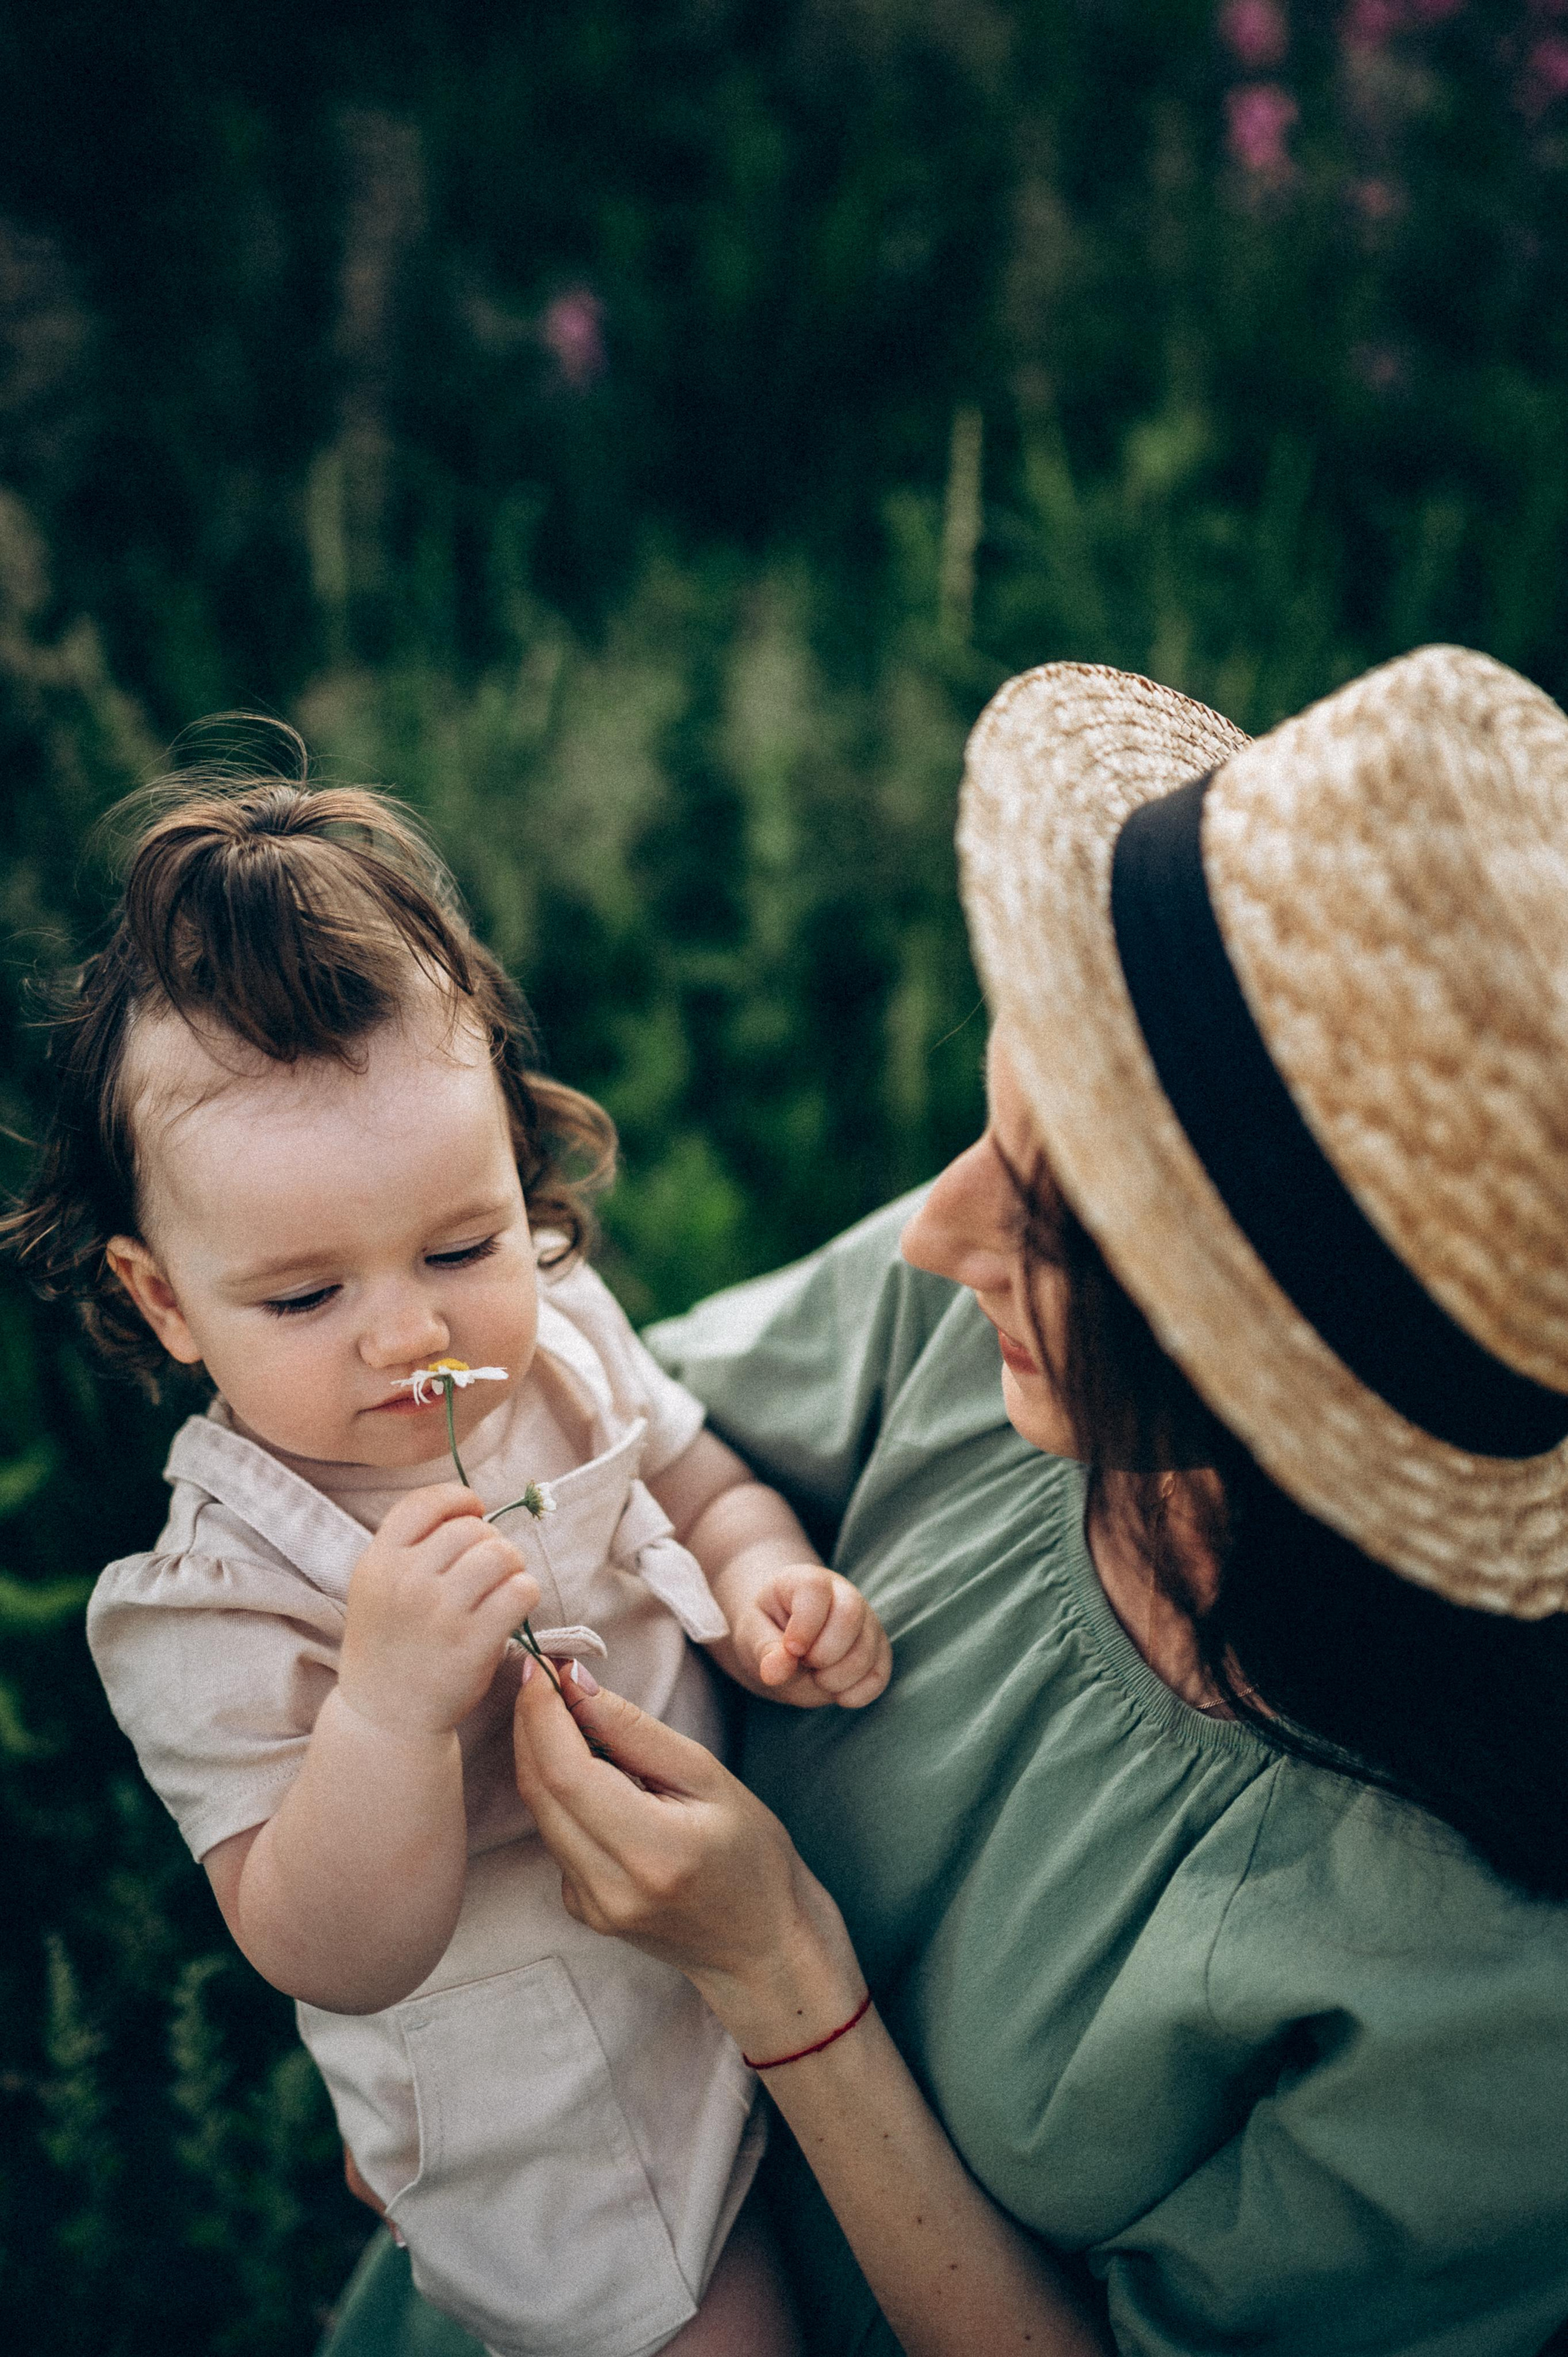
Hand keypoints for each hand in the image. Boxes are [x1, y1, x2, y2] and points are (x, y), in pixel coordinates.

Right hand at [338, 1484, 539, 1737]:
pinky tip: (512, 1607)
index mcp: (378, 1562)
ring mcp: (441, 1612)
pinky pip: (521, 1590)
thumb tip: (470, 1509)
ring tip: (503, 1585)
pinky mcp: (473, 1643)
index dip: (460, 1500)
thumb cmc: (390, 1644)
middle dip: (490, 1541)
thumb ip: (409, 1546)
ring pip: (502, 1553)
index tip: (473, 1514)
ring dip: (512, 1564)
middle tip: (487, 1568)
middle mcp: (406, 1582)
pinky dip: (526, 1592)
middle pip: (472, 1528)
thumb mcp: (377, 1586)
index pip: (426, 1502)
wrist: (386, 1716)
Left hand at [512, 1659, 862, 2053]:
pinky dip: (557, 1790)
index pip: (567, 1773)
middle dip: (532, 1722)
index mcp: (652, 1851)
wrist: (760, 1946)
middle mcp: (610, 1887)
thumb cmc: (752, 1855)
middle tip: (543, 1674)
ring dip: (539, 1751)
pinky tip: (584, 1766)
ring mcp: (590, 1906)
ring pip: (539, 1811)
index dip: (543, 1714)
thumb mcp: (709, 1777)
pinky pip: (554, 1835)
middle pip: (540, 1790)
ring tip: (560, 1708)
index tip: (543, 1665)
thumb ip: (636, 1731)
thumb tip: (573, 1683)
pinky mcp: (581, 1910)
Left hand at [733, 1565, 890, 1708]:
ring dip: (837, 1678)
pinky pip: (880, 1675)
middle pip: (850, 1616)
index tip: (791, 1649)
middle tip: (804, 1664)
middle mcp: (843, 1594)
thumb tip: (775, 1672)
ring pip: (867, 1650)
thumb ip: (763, 1651)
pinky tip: (836, 1693)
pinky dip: (858, 1693)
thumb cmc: (767, 1632)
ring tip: (816, 1677)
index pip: (815, 1590)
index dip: (804, 1625)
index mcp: (806, 1581)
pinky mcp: (879, 1649)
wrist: (785, 1643)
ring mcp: (866, 1621)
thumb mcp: (751, 1636)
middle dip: (823, 1654)